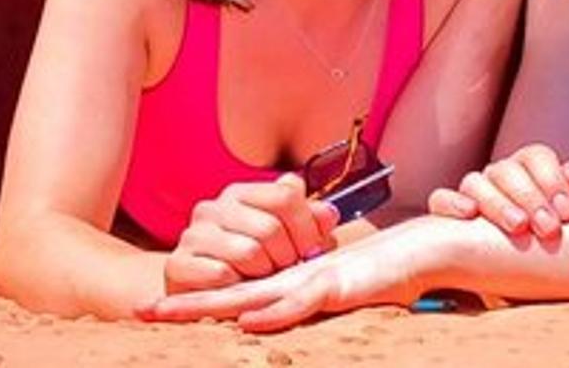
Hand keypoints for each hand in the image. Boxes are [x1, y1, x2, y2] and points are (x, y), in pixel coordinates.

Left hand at [141, 219, 440, 331]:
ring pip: (252, 297)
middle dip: (185, 304)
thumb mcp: (345, 295)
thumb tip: (291, 317)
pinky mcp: (338, 287)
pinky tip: (246, 321)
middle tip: (141, 311)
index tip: (160, 310)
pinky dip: (272, 313)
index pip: (238, 295)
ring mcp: (314, 281)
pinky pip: (299, 303)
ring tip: (171, 313)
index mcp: (293, 284)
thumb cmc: (389, 272)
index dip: (200, 303)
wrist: (428, 247)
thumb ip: (318, 304)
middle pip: (230, 296)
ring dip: (211, 307)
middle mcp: (295, 281)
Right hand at [170, 174, 340, 282]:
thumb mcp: (284, 240)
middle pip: (270, 227)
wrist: (198, 293)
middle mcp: (213, 207)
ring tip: (263, 279)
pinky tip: (237, 287)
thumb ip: (308, 223)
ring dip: (264, 274)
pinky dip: (237, 287)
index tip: (313, 251)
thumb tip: (329, 214)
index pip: (286, 195)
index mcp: (240, 193)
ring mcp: (192, 234)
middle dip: (288, 257)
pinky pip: (221, 275)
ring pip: (249, 252)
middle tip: (286, 271)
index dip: (307, 227)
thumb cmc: (251, 265)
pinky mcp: (177, 263)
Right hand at [425, 143, 568, 240]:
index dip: (552, 180)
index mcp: (529, 169)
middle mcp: (499, 177)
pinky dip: (451, 203)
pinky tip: (469, 214)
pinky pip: (440, 199)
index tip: (567, 213)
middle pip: (507, 170)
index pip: (536, 157)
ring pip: (475, 182)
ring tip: (518, 227)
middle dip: (530, 198)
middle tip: (549, 229)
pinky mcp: (449, 216)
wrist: (530, 276)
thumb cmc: (556, 239)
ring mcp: (473, 194)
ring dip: (497, 202)